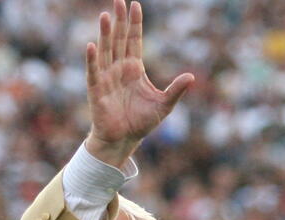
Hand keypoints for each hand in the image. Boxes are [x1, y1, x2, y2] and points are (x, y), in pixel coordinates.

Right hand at [84, 1, 193, 165]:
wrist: (124, 140)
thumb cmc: (141, 122)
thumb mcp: (164, 105)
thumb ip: (176, 90)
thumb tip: (191, 76)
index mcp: (134, 68)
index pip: (134, 40)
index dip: (134, 23)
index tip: (135, 5)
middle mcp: (119, 68)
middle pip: (119, 39)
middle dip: (120, 20)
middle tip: (119, 0)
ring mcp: (107, 77)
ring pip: (106, 50)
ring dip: (106, 34)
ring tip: (107, 16)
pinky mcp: (97, 90)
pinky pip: (94, 72)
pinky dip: (92, 59)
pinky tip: (92, 45)